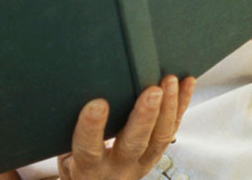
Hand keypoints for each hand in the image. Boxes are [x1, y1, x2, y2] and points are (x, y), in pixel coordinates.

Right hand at [57, 76, 195, 179]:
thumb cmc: (76, 164)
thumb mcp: (64, 154)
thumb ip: (71, 131)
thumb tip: (72, 90)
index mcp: (88, 169)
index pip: (89, 150)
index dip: (92, 128)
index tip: (97, 105)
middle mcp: (118, 169)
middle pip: (133, 145)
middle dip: (144, 117)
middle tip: (152, 91)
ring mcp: (141, 163)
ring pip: (160, 138)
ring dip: (168, 108)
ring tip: (170, 81)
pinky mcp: (155, 154)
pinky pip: (172, 130)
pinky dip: (181, 105)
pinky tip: (187, 83)